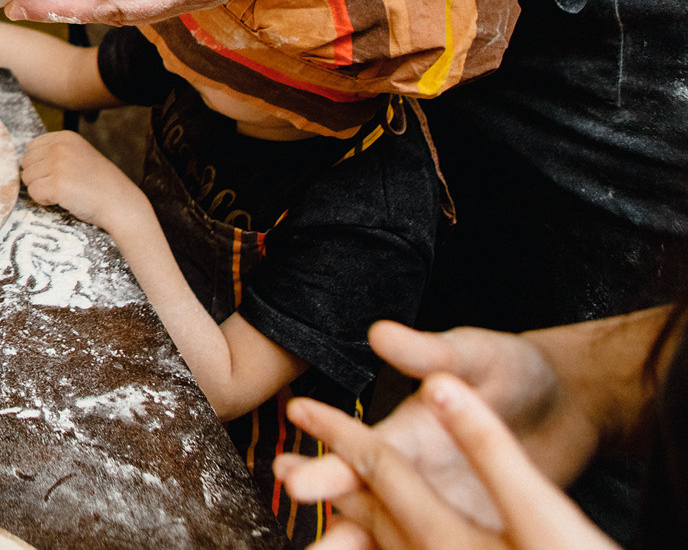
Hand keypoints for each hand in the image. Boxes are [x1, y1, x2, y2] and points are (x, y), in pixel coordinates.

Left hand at [20, 130, 144, 228]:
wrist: (121, 203)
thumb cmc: (99, 184)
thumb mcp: (78, 155)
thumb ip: (55, 152)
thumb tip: (24, 160)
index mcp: (65, 136)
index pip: (31, 148)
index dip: (41, 165)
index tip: (60, 173)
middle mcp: (60, 147)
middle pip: (26, 163)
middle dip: (40, 178)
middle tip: (63, 185)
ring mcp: (58, 165)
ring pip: (28, 179)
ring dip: (42, 189)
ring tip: (65, 191)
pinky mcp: (57, 185)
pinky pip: (34, 193)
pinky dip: (45, 201)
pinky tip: (64, 199)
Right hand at [277, 374, 618, 549]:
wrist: (565, 404)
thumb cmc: (512, 371)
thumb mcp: (473, 354)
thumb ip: (428, 352)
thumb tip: (379, 333)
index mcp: (409, 435)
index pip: (362, 456)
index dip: (329, 469)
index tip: (296, 483)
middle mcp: (419, 475)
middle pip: (372, 508)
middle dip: (340, 528)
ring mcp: (450, 506)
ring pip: (405, 537)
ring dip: (374, 547)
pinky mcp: (484, 528)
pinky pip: (449, 545)